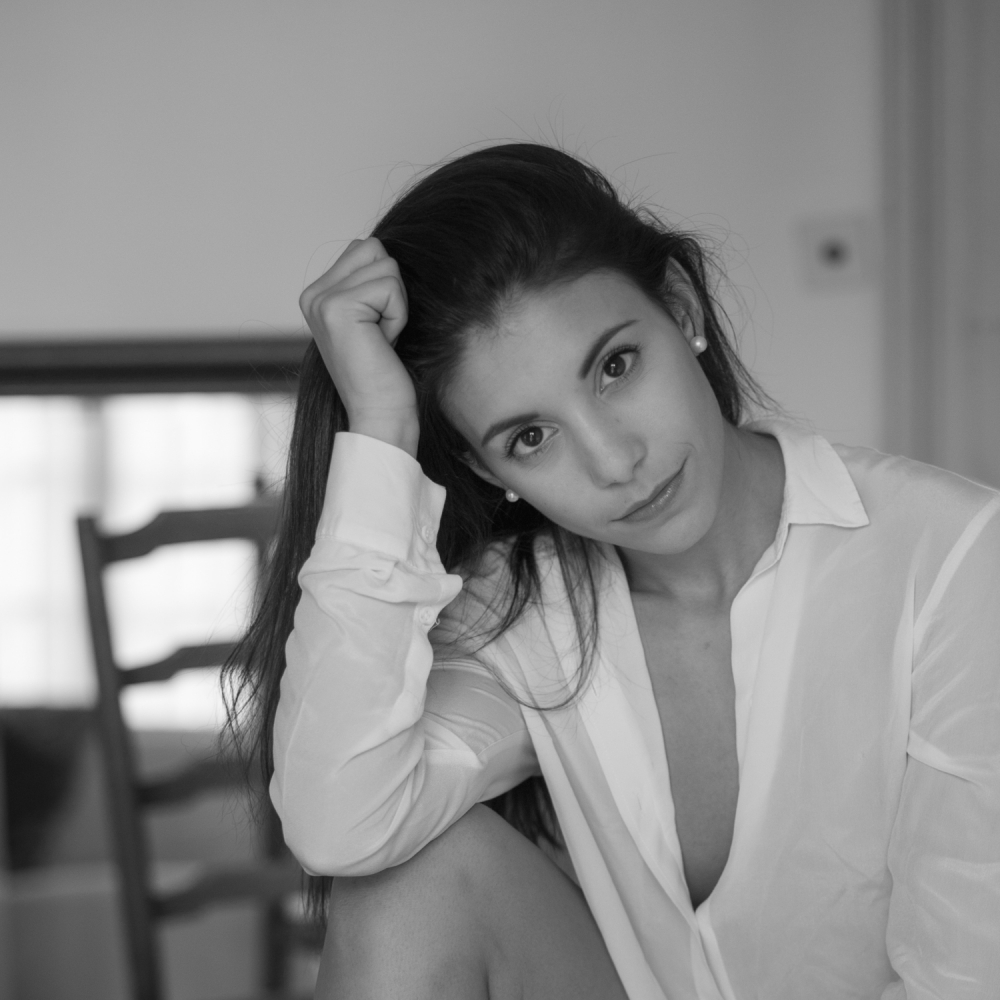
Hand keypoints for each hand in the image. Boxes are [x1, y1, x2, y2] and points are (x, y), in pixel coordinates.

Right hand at [299, 237, 418, 455]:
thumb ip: (366, 283)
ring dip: (396, 305)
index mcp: (317, 295)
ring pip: (386, 266)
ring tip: (380, 339)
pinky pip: (391, 287)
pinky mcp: (338, 307)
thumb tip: (383, 248)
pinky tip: (382, 343)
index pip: (366, 249)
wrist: (379, 414)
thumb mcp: (371, 319)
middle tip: (380, 332)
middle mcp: (312, 294)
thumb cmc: (383, 372)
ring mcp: (321, 299)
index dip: (386, 286)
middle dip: (391, 289)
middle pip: (375, 249)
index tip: (376, 327)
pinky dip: (397, 316)